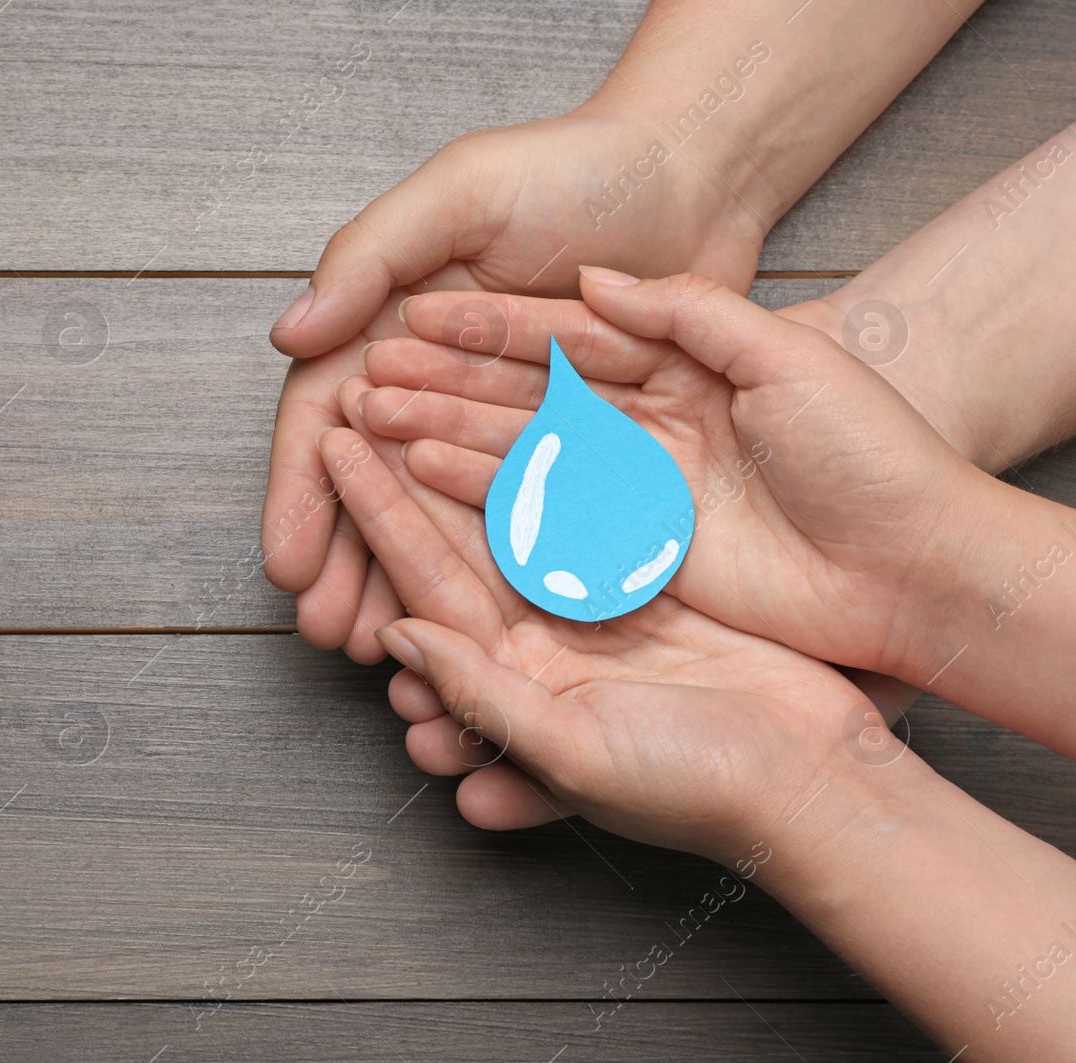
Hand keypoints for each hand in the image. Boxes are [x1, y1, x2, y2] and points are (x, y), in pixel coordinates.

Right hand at [262, 110, 766, 661]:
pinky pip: (523, 515)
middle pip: (376, 485)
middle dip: (344, 562)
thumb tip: (290, 333)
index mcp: (389, 325)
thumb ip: (371, 255)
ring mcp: (503, 421)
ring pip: (440, 516)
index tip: (288, 562)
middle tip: (326, 630)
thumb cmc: (570, 169)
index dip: (304, 495)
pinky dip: (488, 567)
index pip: (328, 422)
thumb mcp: (459, 191)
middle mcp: (438, 383)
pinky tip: (467, 619)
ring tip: (379, 646)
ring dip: (402, 582)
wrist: (690, 179)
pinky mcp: (571, 447)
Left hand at [314, 419, 878, 852]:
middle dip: (408, 465)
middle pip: (458, 537)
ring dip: (472, 450)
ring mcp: (589, 611)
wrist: (812, 786)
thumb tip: (396, 638)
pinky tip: (527, 407)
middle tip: (365, 388)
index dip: (376, 509)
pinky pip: (587, 509)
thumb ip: (480, 695)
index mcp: (503, 681)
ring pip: (516, 512)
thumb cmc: (692, 788)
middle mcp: (535, 642)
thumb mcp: (573, 751)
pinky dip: (557, 458)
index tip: (337, 442)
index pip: (422, 580)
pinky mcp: (646, 585)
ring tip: (430, 385)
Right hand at [355, 270, 994, 682]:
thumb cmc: (867, 446)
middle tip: (366, 394)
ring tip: (376, 438)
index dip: (479, 333)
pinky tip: (425, 488)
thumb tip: (595, 283)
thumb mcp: (787, 352)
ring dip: (443, 450)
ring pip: (517, 461)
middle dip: (438, 397)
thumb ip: (689, 311)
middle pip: (517, 402)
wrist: (916, 558)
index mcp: (673, 363)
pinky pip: (542, 524)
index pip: (554, 340)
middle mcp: (639, 422)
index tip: (408, 328)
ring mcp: (631, 489)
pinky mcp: (632, 551)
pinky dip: (482, 507)